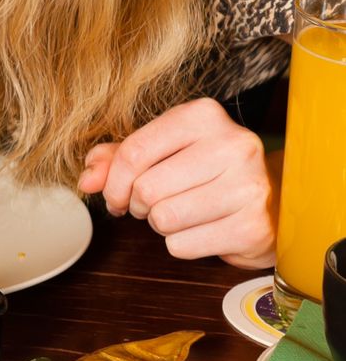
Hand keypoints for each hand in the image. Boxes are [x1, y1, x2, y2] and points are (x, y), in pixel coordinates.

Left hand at [77, 97, 275, 267]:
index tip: (114, 195)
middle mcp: (232, 146)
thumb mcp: (161, 149)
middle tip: (152, 204)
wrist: (273, 199)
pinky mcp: (253, 227)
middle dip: (138, 204)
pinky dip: (180, 243)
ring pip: (163, 218)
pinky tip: (201, 229)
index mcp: (203, 116)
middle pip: (146, 188)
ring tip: (180, 213)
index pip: (134, 151)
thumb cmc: (207, 170)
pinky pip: (182, 245)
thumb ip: (116, 158)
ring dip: (160, 224)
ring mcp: (248, 187)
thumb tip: (86, 179)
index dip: (112, 181)